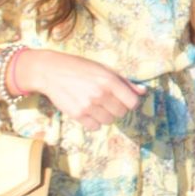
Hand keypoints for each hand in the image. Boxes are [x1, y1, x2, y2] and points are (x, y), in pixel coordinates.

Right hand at [14, 49, 143, 129]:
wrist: (51, 72)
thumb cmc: (81, 68)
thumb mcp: (105, 69)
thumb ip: (125, 82)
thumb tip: (143, 92)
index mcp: (109, 81)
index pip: (132, 102)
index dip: (131, 102)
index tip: (125, 100)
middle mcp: (100, 94)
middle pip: (121, 113)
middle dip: (118, 108)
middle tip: (108, 101)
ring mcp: (88, 106)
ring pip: (109, 121)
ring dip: (106, 115)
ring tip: (98, 105)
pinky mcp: (76, 114)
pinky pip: (95, 127)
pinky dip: (94, 122)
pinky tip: (89, 112)